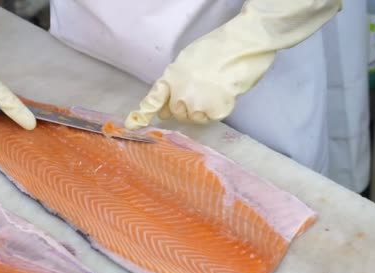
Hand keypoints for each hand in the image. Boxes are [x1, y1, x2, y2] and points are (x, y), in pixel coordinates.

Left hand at [124, 0, 341, 129]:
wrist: (243, 46)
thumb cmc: (218, 48)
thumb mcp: (188, 60)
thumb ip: (176, 81)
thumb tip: (168, 104)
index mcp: (172, 76)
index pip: (154, 98)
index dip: (144, 112)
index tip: (132, 123)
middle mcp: (180, 92)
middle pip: (176, 112)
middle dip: (185, 106)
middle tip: (201, 91)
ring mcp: (197, 104)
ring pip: (194, 118)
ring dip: (202, 110)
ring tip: (215, 91)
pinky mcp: (214, 111)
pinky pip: (211, 118)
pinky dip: (218, 110)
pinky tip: (224, 94)